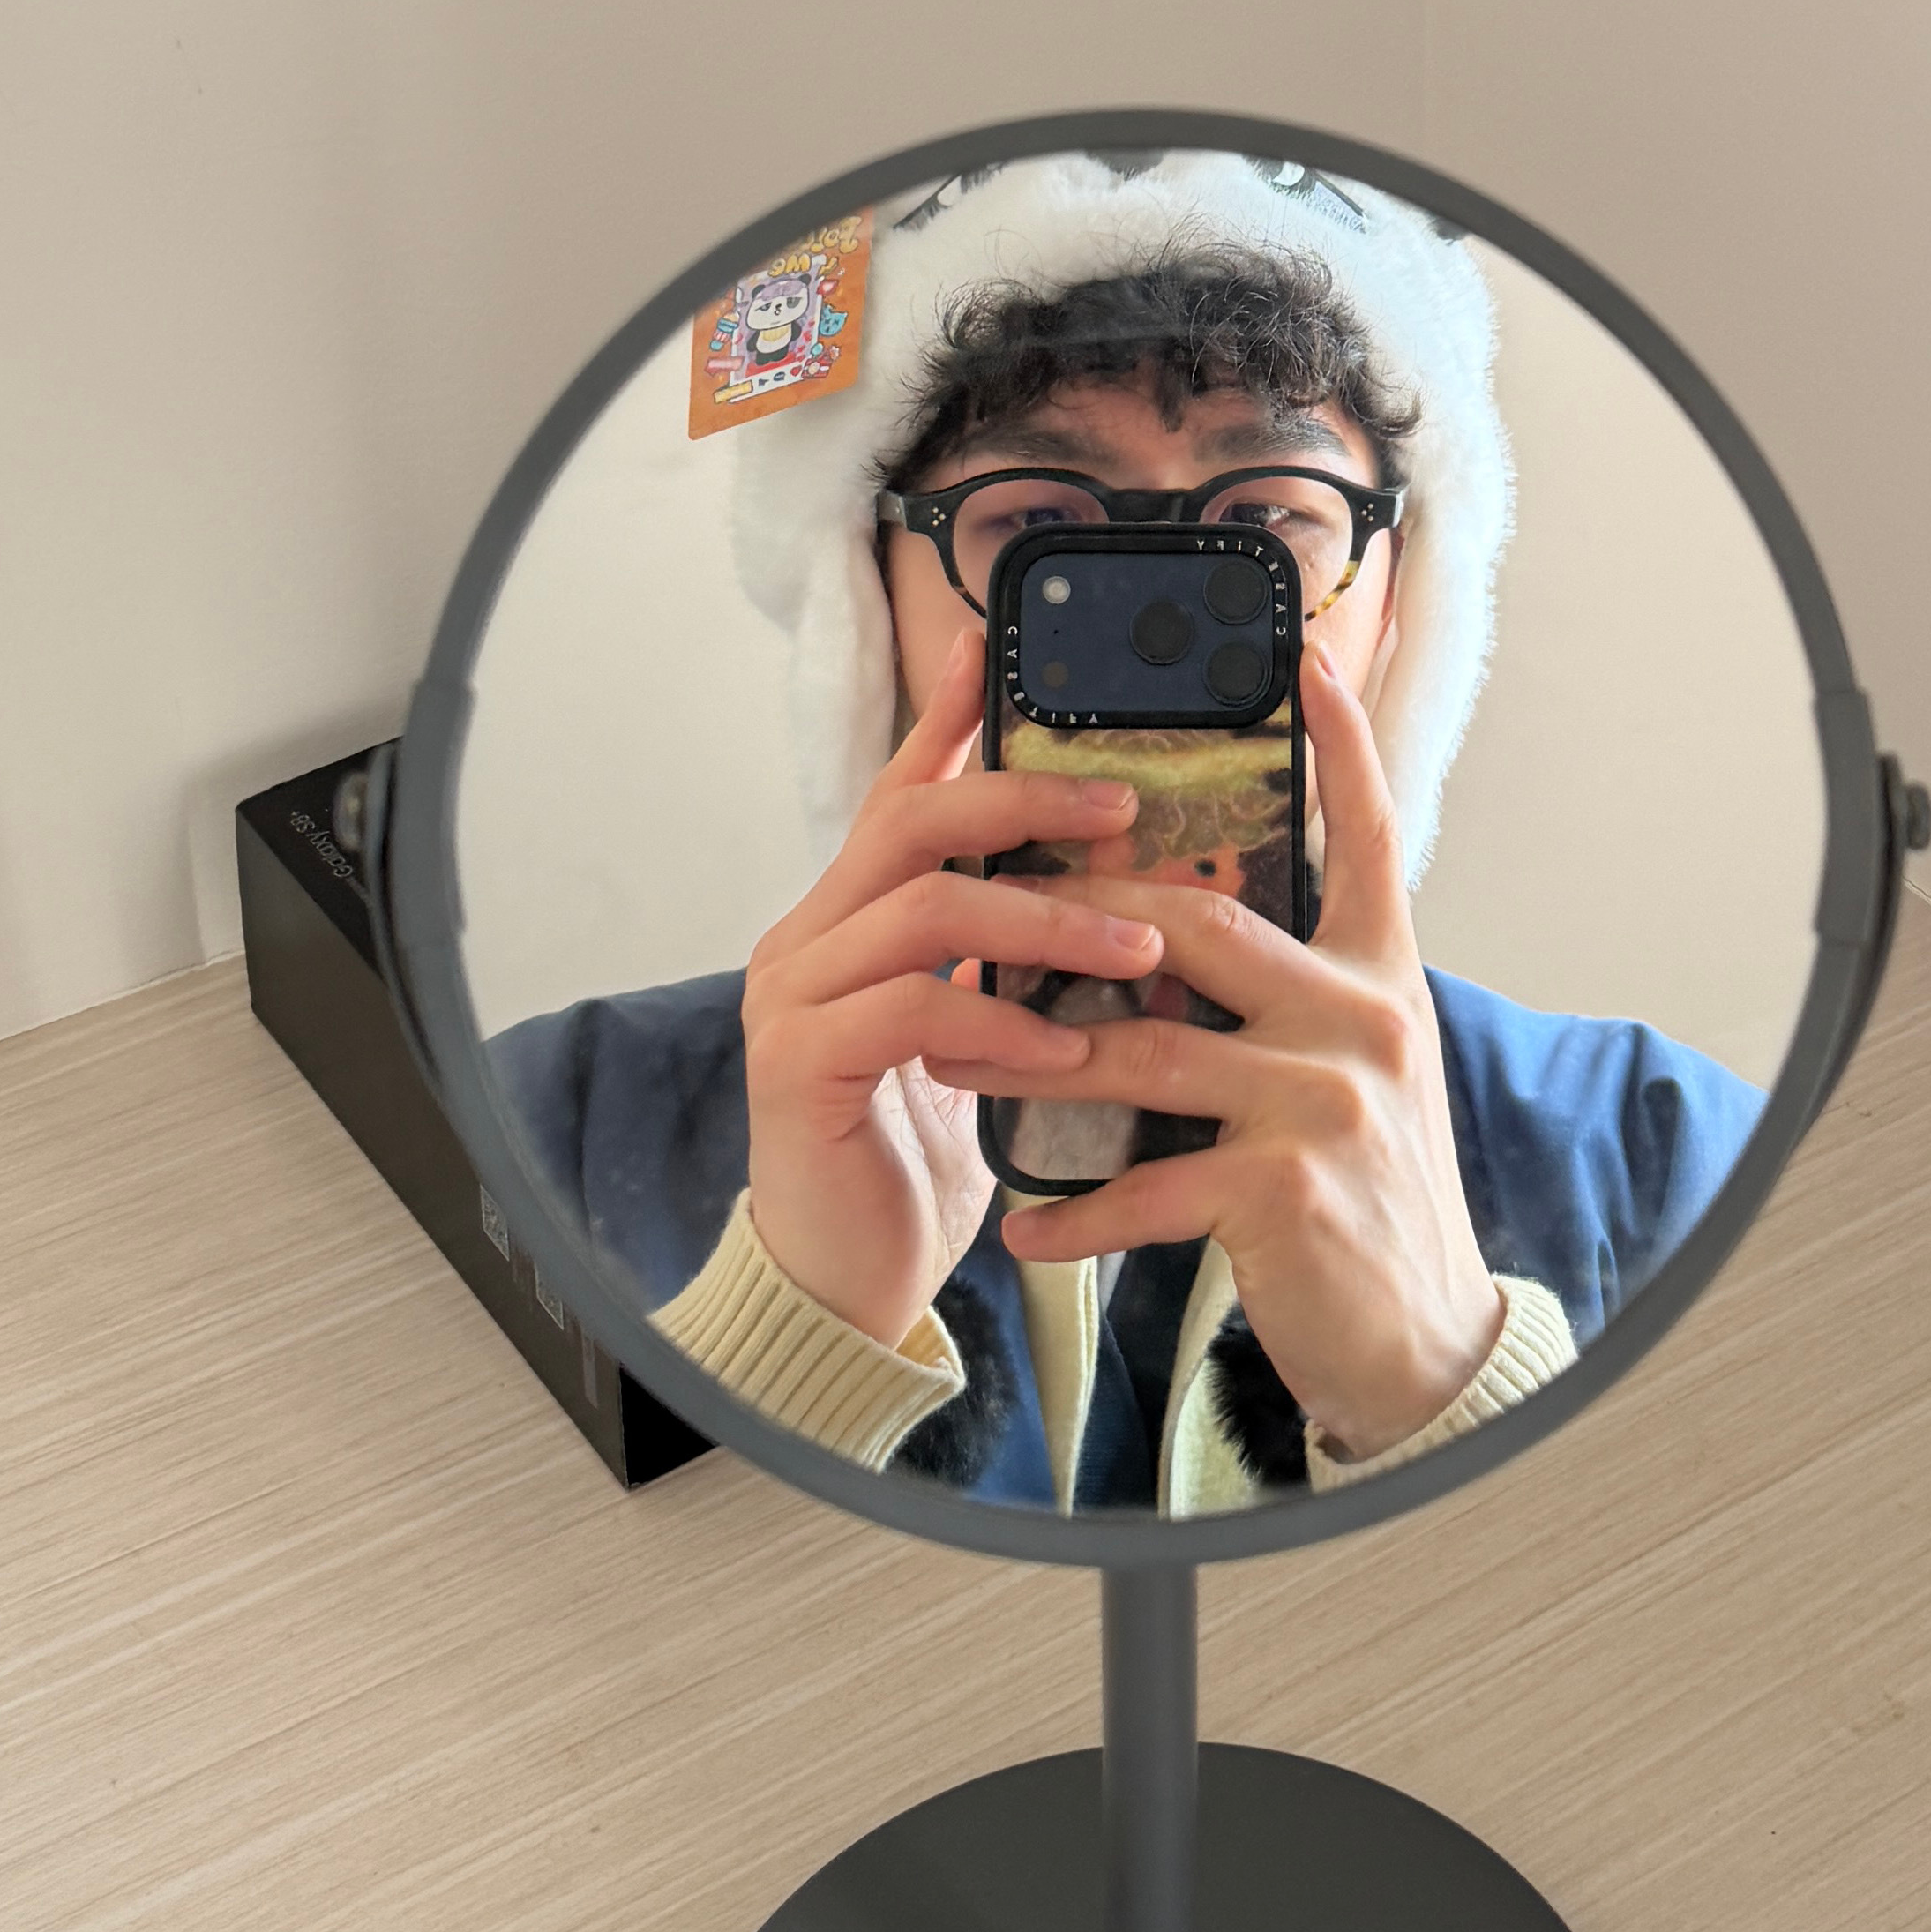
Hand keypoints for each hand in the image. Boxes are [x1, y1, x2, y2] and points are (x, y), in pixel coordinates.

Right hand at [736, 627, 1160, 1346]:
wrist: (851, 1287)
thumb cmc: (928, 1157)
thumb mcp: (986, 1032)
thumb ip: (1016, 958)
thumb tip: (1130, 891)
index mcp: (853, 918)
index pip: (902, 790)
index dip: (950, 716)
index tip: (998, 644)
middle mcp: (809, 939)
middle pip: (912, 821)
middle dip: (1027, 802)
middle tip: (1129, 812)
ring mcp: (793, 999)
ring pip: (924, 909)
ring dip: (1044, 917)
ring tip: (1137, 941)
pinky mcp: (798, 1069)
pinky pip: (911, 1011)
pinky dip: (1000, 1020)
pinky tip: (1066, 1044)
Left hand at [959, 651, 1506, 1465]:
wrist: (1421, 1341)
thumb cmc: (1362, 1195)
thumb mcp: (1349, 1068)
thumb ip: (1287, 991)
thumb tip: (1177, 926)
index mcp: (1379, 975)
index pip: (1368, 833)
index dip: (1341, 740)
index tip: (1302, 656)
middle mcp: (1362, 1019)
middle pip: (1202, 924)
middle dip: (1078, 919)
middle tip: (986, 917)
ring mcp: (1326, 1103)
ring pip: (1144, 1051)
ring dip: (1032, 1060)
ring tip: (954, 1064)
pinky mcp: (1286, 1192)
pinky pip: (1146, 1184)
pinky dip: (1072, 1210)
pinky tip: (1023, 1225)